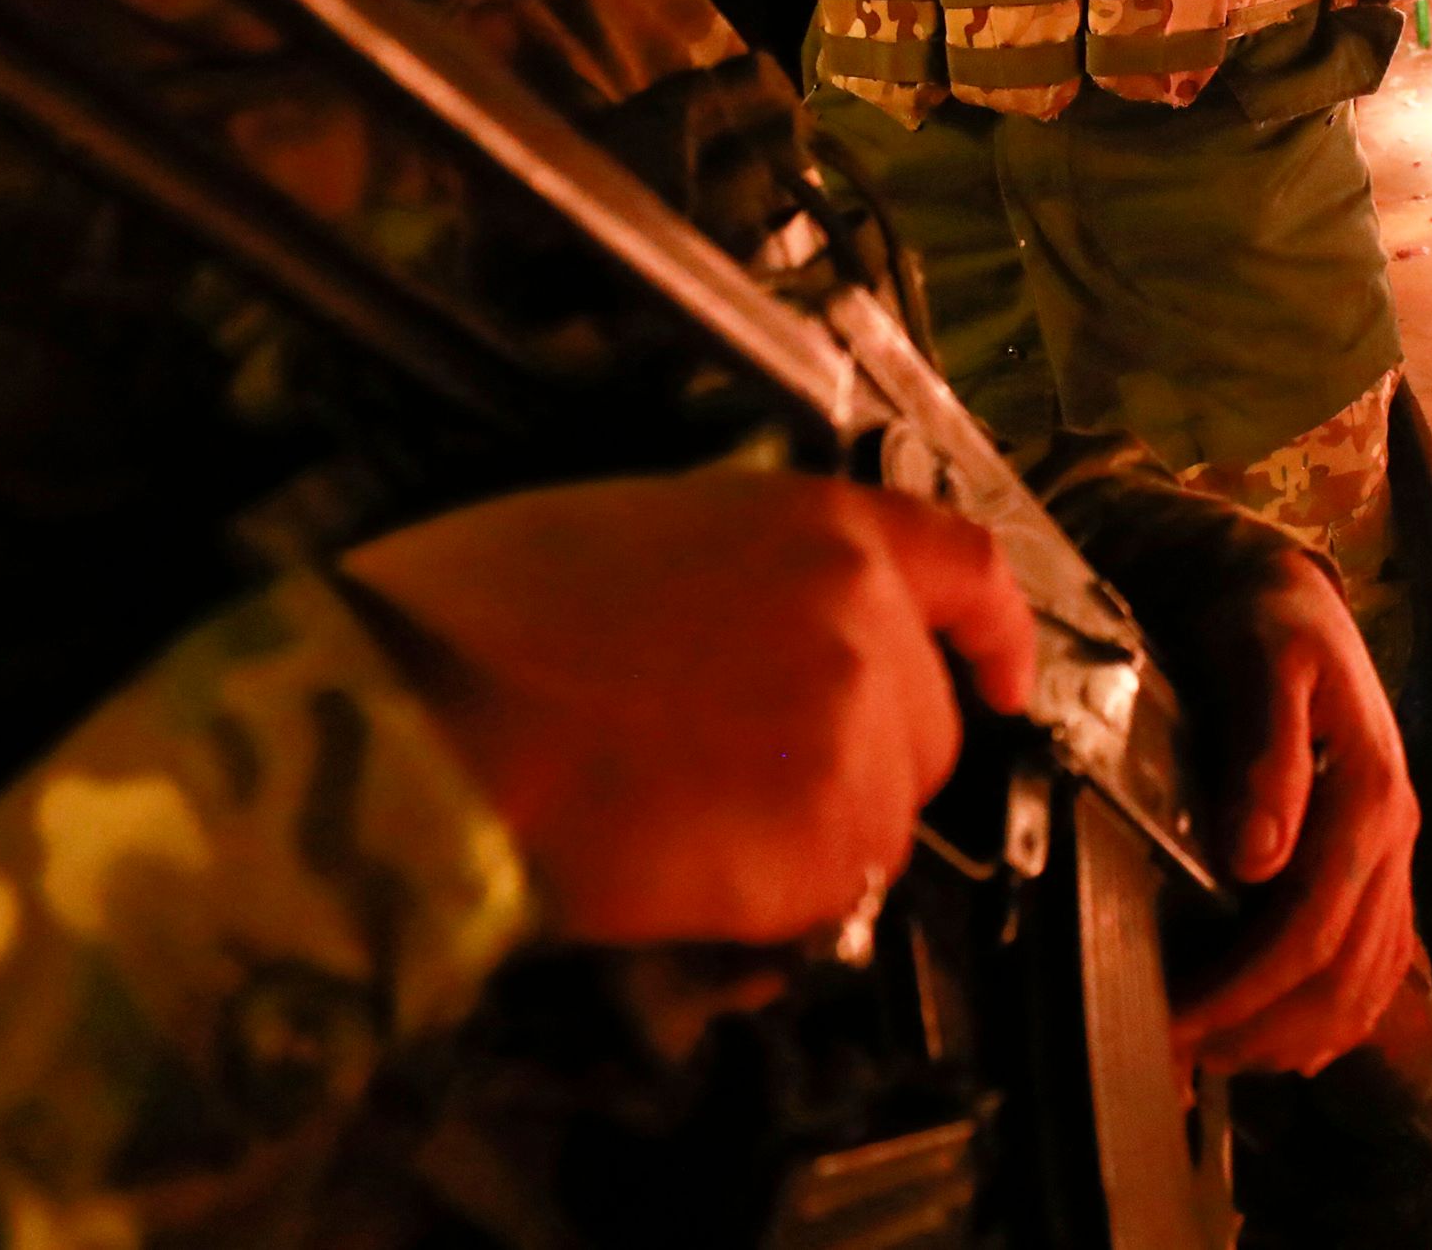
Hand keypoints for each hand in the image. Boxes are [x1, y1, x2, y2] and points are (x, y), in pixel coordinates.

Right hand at [344, 472, 1034, 944]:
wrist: (426, 721)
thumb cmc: (483, 621)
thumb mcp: (638, 534)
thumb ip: (748, 576)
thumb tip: (765, 634)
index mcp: (820, 526)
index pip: (968, 568)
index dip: (996, 634)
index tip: (1005, 680)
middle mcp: (865, 616)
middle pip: (927, 726)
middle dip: (859, 768)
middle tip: (742, 784)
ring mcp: (858, 726)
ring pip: (884, 825)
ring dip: (810, 842)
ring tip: (685, 821)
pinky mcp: (831, 835)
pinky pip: (833, 898)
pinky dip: (772, 905)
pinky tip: (681, 864)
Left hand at [1171, 558, 1419, 1076]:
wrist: (1293, 596)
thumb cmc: (1267, 624)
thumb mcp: (1263, 663)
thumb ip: (1265, 754)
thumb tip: (1254, 859)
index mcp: (1372, 795)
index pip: (1310, 927)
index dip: (1242, 990)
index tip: (1174, 1021)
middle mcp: (1398, 834)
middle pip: (1341, 975)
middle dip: (1259, 1030)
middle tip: (1178, 1058)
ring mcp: (1396, 854)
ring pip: (1365, 983)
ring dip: (1293, 1036)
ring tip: (1216, 1058)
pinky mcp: (1383, 863)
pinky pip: (1378, 964)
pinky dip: (1334, 1018)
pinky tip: (1284, 1040)